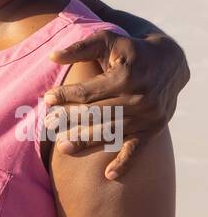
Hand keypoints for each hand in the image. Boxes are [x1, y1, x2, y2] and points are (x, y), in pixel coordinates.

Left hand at [43, 31, 187, 179]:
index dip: (66, 95)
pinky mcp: (153, 129)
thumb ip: (80, 48)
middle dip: (70, 120)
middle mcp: (138, 98)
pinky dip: (125, 163)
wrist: (169, 63)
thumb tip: (52, 56)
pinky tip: (109, 175)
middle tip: (48, 126)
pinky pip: (138, 149)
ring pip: (111, 132)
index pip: (89, 91)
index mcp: (125, 76)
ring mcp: (147, 116)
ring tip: (63, 148)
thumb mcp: (107, 40)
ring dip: (87, 142)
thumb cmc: (130, 50)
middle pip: (97, 114)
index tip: (47, 99)